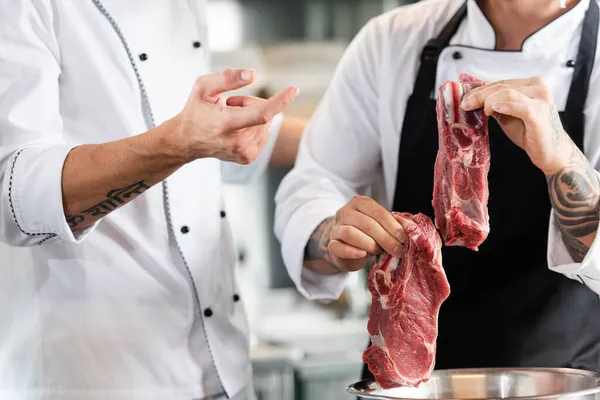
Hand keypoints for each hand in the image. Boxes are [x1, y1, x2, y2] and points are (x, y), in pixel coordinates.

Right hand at [170, 68, 298, 163]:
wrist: (186, 141)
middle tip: (230, 104)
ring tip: (230, 118)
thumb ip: (227, 78)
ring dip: (251, 115)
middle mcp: (236, 142)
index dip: (279, 101)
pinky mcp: (248, 157)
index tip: (293, 90)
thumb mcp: (203, 87)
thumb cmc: (195, 112)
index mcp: (225, 124)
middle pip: (263, 113)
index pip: (261, 113)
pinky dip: (252, 127)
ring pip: (265, 123)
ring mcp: (244, 153)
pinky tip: (235, 128)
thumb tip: (251, 75)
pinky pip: (263, 133)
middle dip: (251, 103)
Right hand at [327, 196, 405, 271]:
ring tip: (378, 251)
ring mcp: (336, 228)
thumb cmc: (368, 234)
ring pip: (350, 233)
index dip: (392, 225)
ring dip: (369, 244)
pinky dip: (352, 251)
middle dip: (385, 238)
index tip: (403, 238)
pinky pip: (338, 247)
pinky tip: (363, 254)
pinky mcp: (331, 244)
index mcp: (360, 203)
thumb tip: (410, 230)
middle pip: (366, 223)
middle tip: (397, 250)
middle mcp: (345, 212)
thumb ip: (391, 225)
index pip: (377, 212)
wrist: (347, 246)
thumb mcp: (380, 225)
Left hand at [460, 76, 570, 174]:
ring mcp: (541, 98)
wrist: (551, 151)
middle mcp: (538, 87)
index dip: (480, 89)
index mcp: (532, 84)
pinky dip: (502, 105)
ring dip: (486, 100)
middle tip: (464, 104)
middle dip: (479, 95)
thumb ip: (495, 104)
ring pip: (506, 92)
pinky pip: (517, 105)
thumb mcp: (508, 114)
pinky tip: (490, 109)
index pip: (501, 82)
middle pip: (502, 86)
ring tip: (477, 110)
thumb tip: (471, 99)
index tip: (464, 98)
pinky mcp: (538, 113)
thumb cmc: (529, 132)